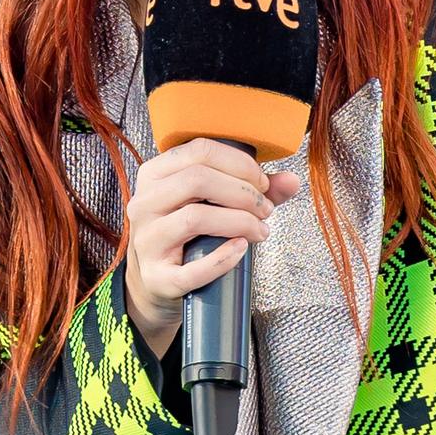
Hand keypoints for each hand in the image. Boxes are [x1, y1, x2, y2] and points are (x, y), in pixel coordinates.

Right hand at [123, 138, 300, 356]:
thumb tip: (292, 181)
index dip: (239, 164)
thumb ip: (251, 189)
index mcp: (154, 175)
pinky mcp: (157, 277)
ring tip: (259, 230)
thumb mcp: (210, 203)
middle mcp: (143, 203)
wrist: (156, 284)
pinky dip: (224, 258)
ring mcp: (146, 241)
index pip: (199, 150)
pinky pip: (193, 268)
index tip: (262, 182)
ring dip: (239, 222)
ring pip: (195, 217)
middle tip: (265, 209)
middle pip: (197, 179)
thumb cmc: (186, 236)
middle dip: (243, 193)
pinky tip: (241, 249)